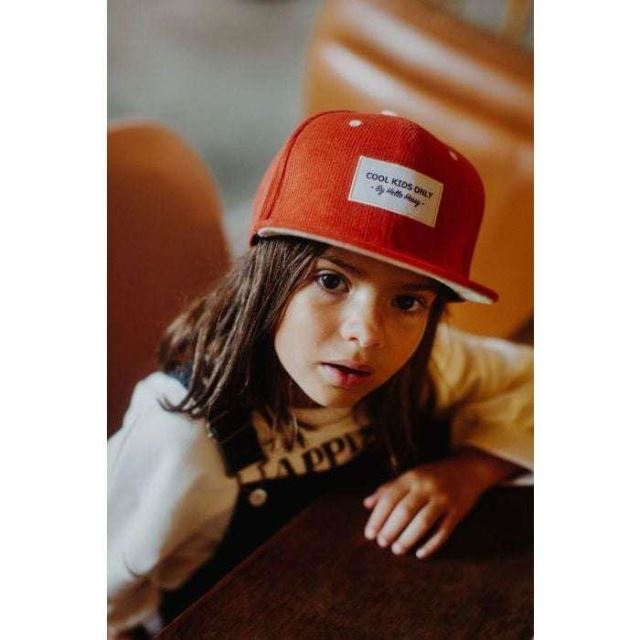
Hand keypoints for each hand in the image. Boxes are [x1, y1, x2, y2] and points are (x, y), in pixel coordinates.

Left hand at [363, 448, 520, 558]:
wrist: (468, 469)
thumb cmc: (433, 475)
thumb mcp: (411, 476)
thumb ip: (388, 489)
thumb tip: (366, 504)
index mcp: (412, 477)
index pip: (390, 498)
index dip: (378, 517)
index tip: (369, 534)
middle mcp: (426, 486)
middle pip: (405, 511)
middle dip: (390, 529)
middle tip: (382, 543)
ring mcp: (443, 499)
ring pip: (423, 522)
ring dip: (408, 538)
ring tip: (397, 550)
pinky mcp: (458, 511)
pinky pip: (444, 531)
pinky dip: (431, 544)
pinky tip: (420, 554)